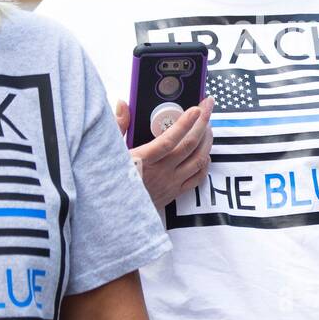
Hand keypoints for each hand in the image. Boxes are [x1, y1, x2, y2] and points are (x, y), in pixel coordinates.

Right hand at [115, 95, 213, 209]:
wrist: (114, 215)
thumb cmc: (110, 180)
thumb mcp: (110, 152)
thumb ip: (118, 126)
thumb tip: (123, 104)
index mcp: (143, 160)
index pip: (168, 140)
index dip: (184, 124)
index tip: (195, 108)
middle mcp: (160, 173)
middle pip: (189, 146)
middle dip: (202, 123)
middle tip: (208, 107)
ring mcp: (170, 184)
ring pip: (198, 160)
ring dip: (207, 141)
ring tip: (208, 125)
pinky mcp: (175, 193)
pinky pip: (197, 178)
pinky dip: (205, 163)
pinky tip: (205, 152)